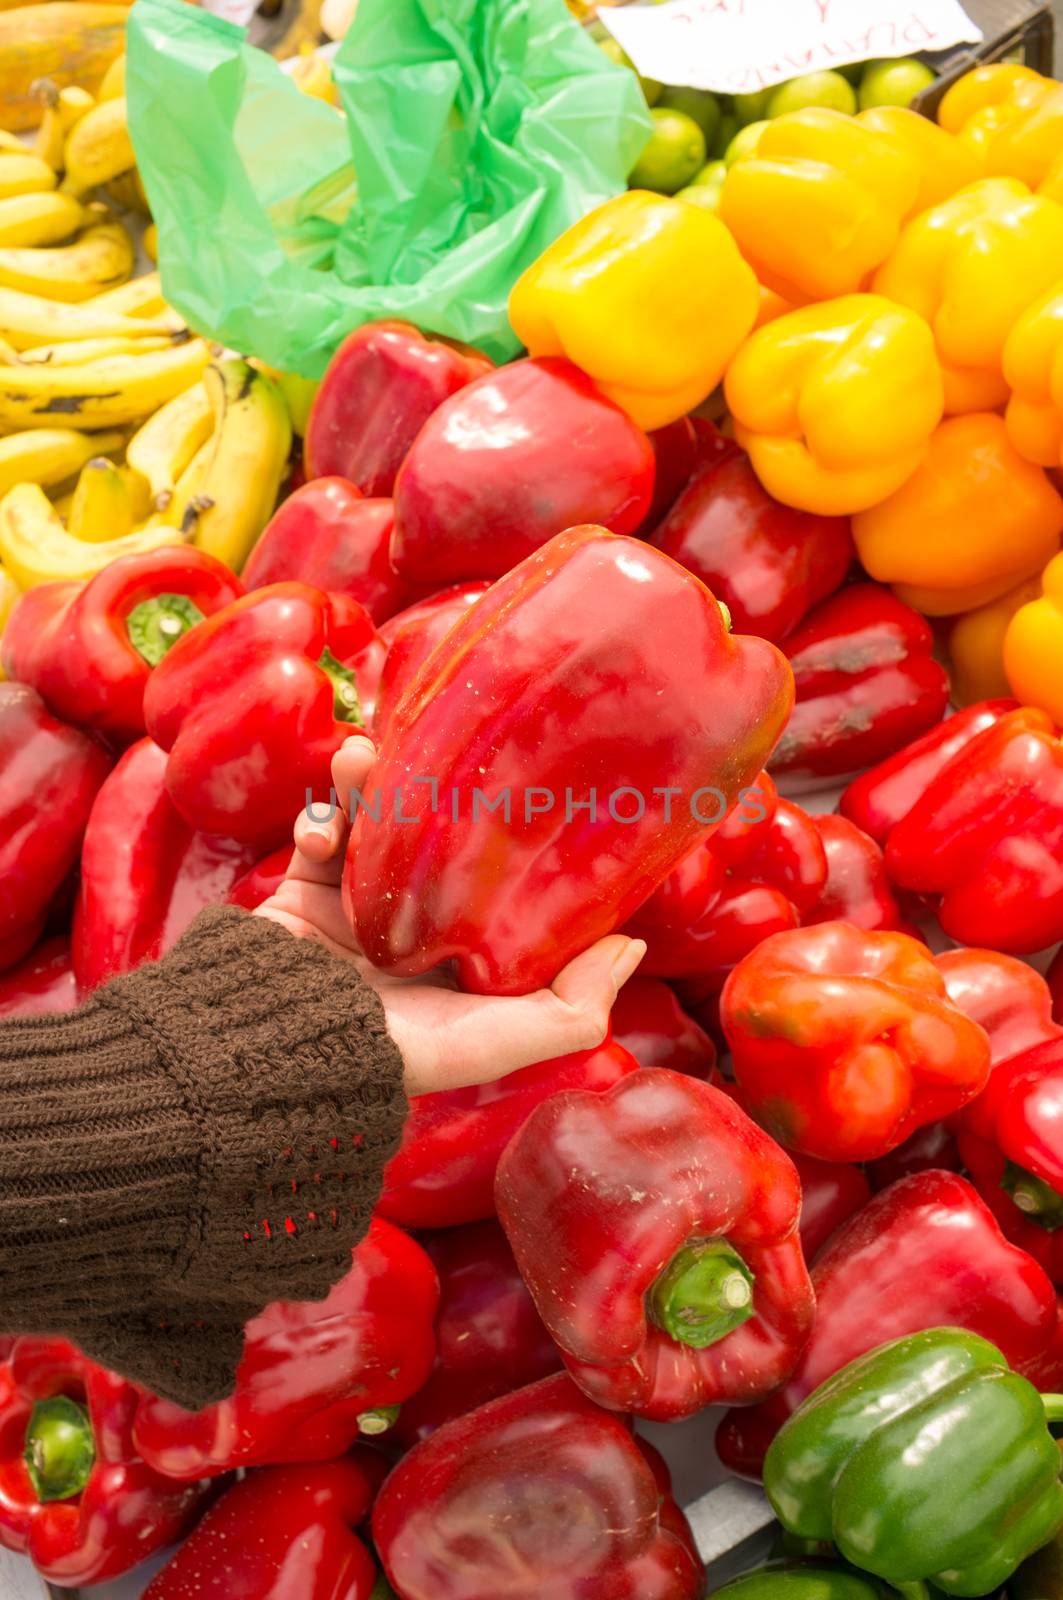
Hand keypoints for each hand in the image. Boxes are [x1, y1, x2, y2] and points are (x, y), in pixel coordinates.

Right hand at [255, 735, 645, 1095]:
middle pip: (433, 838)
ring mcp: (354, 907)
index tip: (530, 785)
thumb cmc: (395, 1053)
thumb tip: (632, 947)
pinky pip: (316, 833)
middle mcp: (410, 928)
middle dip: (434, 791)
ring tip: (365, 757)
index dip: (513, 838)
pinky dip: (319, 819)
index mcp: (459, 958)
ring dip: (369, 782)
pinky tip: (323, 830)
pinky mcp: (301, 892)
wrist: (272, 1052)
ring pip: (373, 820)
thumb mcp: (501, 1042)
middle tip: (442, 751)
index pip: (498, 884)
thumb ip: (573, 1008)